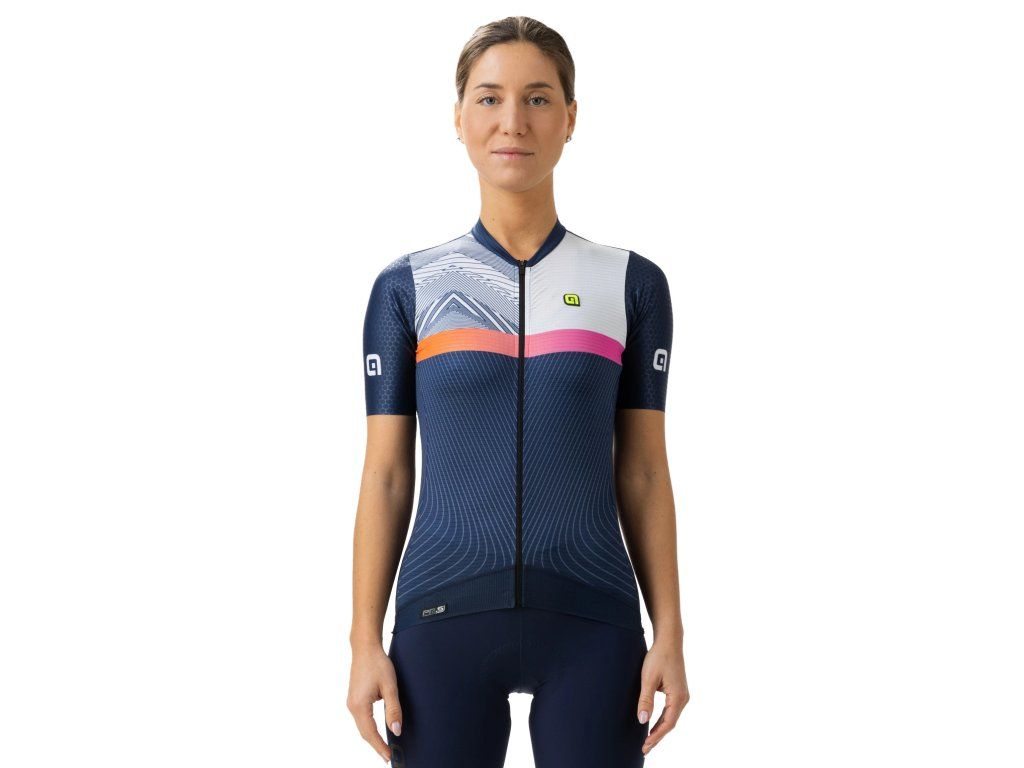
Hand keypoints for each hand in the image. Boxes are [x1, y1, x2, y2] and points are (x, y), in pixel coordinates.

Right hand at [347, 644, 403, 762]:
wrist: (365, 648)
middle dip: (376, 745)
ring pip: (362, 727)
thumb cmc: (378, 664)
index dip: (380, 747)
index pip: (370, 733)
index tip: (388, 757)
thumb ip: (393, 710)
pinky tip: (376, 732)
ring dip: (372, 738)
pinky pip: (361, 719)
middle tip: (388, 757)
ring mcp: (351, 703)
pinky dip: (368, 729)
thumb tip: (396, 731)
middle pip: (364, 733)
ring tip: (384, 748)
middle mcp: (352, 706)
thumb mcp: (390, 686)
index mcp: (359, 705)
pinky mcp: (354, 699)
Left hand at [636, 637, 688, 755]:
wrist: (669, 641)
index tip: (645, 746)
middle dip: (657, 737)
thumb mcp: (648, 678)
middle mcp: (683, 698)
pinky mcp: (678, 691)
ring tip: (648, 741)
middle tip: (644, 749)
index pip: (667, 724)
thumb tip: (642, 720)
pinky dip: (662, 720)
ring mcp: (682, 695)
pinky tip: (654, 724)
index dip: (656, 736)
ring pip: (671, 718)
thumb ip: (645, 700)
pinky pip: (671, 711)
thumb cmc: (658, 657)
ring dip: (660, 729)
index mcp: (678, 697)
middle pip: (670, 723)